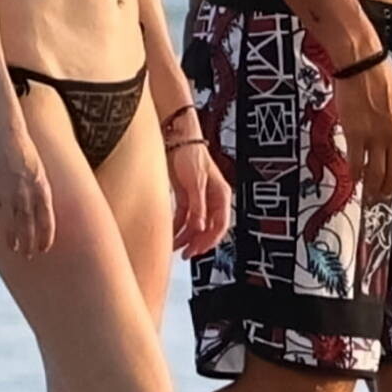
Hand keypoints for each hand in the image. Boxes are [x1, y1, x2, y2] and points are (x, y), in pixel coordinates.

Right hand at [0, 126, 55, 257]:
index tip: (44, 249)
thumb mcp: (39, 171)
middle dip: (29, 244)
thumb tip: (41, 208)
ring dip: (12, 240)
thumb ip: (40, 191)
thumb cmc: (24, 151)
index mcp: (42, 189)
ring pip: (11, 225)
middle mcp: (26, 195)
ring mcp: (8, 194)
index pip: (47, 221)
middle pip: (29, 227)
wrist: (5, 136)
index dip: (45, 237)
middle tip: (28, 256)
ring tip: (12, 249)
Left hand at [168, 141, 231, 259]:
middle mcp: (212, 198)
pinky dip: (177, 227)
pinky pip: (183, 217)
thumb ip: (198, 206)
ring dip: (186, 237)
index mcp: (221, 194)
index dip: (210, 240)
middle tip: (186, 254)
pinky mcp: (185, 195)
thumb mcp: (196, 182)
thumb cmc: (190, 153)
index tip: (198, 250)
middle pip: (208, 227)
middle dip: (197, 242)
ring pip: (195, 224)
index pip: (221, 225)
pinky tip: (170, 234)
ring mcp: (198, 198)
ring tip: (175, 247)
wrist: (176, 138)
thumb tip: (201, 227)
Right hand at [334, 55, 391, 203]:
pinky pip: (357, 162)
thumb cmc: (380, 76)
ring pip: (377, 172)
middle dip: (390, 188)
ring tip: (368, 192)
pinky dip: (355, 173)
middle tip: (383, 195)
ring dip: (373, 186)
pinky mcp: (356, 134)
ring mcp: (376, 135)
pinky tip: (353, 177)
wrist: (361, 64)